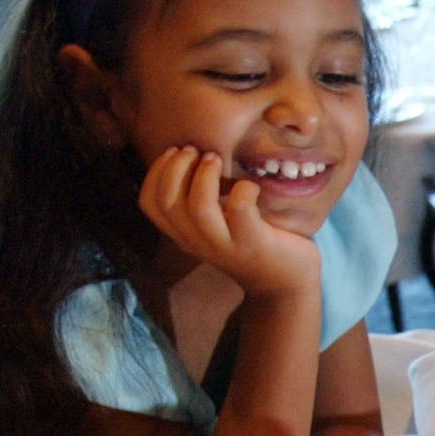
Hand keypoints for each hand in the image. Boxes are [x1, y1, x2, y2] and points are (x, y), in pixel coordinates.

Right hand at [137, 146, 323, 306]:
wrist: (285, 283)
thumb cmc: (251, 242)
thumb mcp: (216, 225)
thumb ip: (199, 201)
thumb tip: (192, 155)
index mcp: (183, 235)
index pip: (149, 203)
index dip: (156, 171)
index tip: (175, 151)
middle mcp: (197, 242)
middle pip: (168, 201)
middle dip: (177, 167)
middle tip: (199, 151)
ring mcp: (225, 245)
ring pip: (199, 207)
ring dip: (205, 175)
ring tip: (217, 159)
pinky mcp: (253, 243)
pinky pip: (239, 209)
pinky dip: (243, 189)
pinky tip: (251, 186)